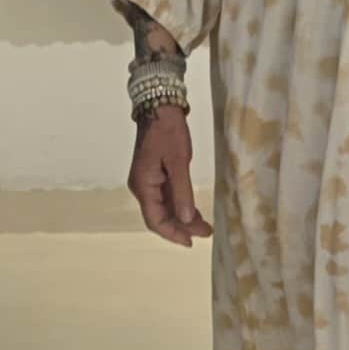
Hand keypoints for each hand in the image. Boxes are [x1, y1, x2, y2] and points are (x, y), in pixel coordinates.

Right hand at [128, 105, 212, 248]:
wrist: (160, 107)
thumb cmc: (168, 131)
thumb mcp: (179, 162)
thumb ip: (182, 191)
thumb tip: (185, 218)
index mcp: (143, 185)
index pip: (155, 219)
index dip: (173, 233)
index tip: (191, 242)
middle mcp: (142, 186)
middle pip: (159, 216)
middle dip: (181, 227)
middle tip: (205, 233)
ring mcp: (148, 180)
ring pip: (164, 207)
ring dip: (182, 217)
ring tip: (204, 225)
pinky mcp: (155, 174)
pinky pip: (166, 196)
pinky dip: (180, 204)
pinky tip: (194, 211)